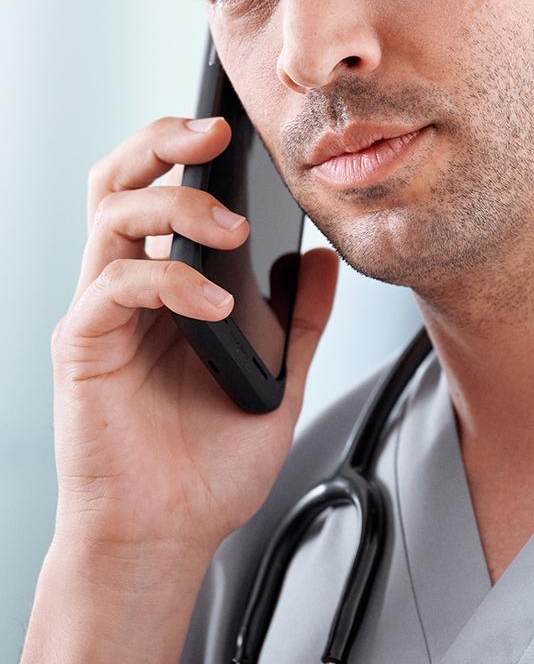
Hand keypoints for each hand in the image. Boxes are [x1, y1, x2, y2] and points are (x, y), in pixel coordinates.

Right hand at [51, 115, 337, 565]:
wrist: (170, 534)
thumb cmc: (209, 463)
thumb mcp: (278, 377)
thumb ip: (298, 317)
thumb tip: (320, 258)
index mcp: (167, 285)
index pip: (162, 190)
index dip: (187, 148)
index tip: (239, 129)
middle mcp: (126, 287)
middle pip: (120, 180)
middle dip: (162, 142)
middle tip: (215, 136)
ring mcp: (101, 314)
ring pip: (112, 216)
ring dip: (176, 208)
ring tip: (230, 232)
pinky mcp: (84, 348)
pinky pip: (114, 286)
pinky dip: (168, 282)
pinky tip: (212, 306)